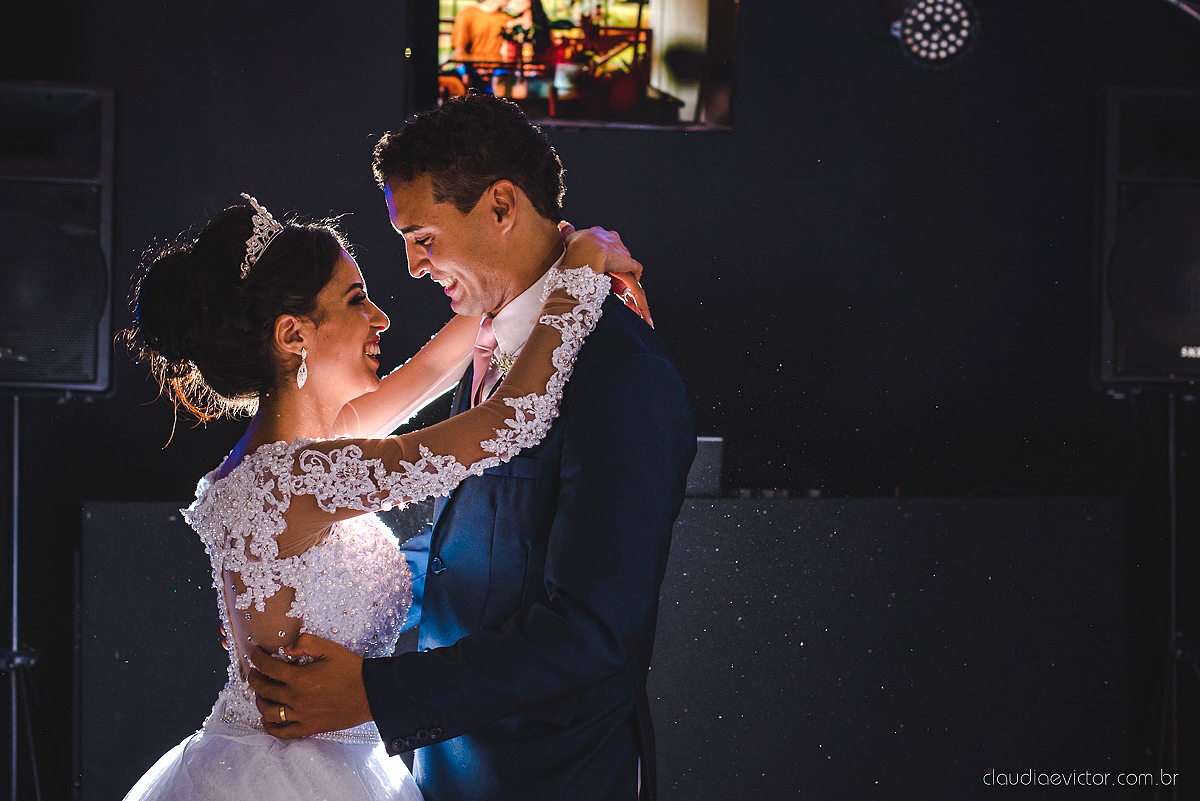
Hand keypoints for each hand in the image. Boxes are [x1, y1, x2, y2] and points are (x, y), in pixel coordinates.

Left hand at [246, 633, 371, 738]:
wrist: (371, 693)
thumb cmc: (352, 670)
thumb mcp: (330, 649)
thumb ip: (306, 642)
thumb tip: (287, 647)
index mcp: (300, 678)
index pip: (268, 668)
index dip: (258, 659)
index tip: (256, 654)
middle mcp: (297, 699)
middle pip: (265, 690)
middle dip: (255, 679)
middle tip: (254, 673)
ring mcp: (302, 716)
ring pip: (269, 712)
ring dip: (260, 702)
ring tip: (261, 694)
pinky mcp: (309, 727)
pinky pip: (283, 732)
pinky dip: (271, 727)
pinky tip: (268, 719)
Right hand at [559, 221, 653, 326]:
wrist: (586, 252)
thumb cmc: (576, 246)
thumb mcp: (568, 236)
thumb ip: (567, 231)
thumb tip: (563, 225)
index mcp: (598, 232)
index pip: (602, 238)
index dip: (600, 246)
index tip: (597, 254)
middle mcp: (611, 238)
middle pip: (615, 245)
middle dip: (613, 254)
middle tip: (607, 266)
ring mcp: (620, 249)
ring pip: (624, 256)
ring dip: (622, 265)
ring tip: (619, 276)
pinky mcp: (628, 262)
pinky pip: (636, 268)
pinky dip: (635, 274)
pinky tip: (633, 280)